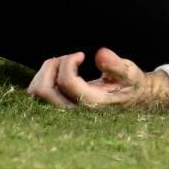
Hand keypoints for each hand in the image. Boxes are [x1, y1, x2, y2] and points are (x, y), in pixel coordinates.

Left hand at [28, 48, 168, 109]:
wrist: (132, 101)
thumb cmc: (129, 85)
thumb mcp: (130, 73)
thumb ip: (116, 65)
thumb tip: (100, 54)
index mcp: (92, 104)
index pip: (67, 82)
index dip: (69, 62)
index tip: (81, 55)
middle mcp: (74, 113)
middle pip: (44, 90)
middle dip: (52, 65)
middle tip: (69, 58)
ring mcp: (63, 114)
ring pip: (36, 94)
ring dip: (45, 72)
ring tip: (63, 63)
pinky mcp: (58, 110)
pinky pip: (36, 97)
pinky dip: (41, 79)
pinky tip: (58, 71)